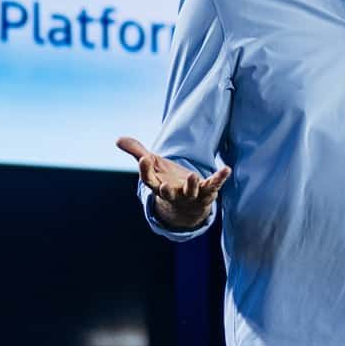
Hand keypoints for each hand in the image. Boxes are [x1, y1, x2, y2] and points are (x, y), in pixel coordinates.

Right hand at [116, 136, 230, 229]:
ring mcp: (191, 195)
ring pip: (191, 192)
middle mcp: (173, 194)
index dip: (144, 170)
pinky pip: (213, 185)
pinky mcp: (207, 192)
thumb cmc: (167, 181)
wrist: (188, 205)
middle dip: (168, 190)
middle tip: (166, 185)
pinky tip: (226, 168)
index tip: (143, 158)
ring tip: (194, 175)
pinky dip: (220, 178)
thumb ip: (137, 151)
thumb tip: (118, 139)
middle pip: (168, 193)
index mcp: (158, 186)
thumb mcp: (153, 165)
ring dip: (192, 185)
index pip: (149, 181)